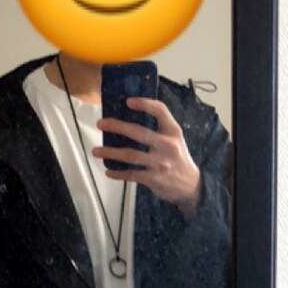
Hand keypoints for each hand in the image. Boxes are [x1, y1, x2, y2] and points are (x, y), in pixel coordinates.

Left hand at [93, 97, 201, 219]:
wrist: (191, 185)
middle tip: (100, 123)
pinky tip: (108, 171)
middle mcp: (168, 145)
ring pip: (130, 155)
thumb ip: (159, 128)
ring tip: (96, 151)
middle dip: (117, 126)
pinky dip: (118, 173)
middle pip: (138, 132)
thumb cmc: (178, 157)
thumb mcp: (175, 139)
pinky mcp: (154, 178)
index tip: (128, 101)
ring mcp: (160, 163)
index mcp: (173, 131)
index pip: (160, 111)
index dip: (144, 104)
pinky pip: (132, 174)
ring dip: (110, 153)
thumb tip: (130, 116)